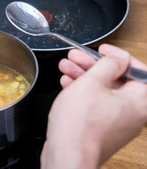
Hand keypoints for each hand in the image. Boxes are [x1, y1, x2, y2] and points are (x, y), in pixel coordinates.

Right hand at [41, 44, 146, 168]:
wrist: (66, 155)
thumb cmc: (79, 125)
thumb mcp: (92, 82)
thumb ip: (107, 64)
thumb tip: (116, 58)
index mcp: (139, 102)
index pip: (137, 70)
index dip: (118, 56)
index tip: (103, 50)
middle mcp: (132, 114)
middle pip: (116, 80)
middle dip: (93, 65)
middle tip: (76, 57)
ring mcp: (116, 123)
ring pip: (103, 92)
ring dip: (84, 76)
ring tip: (66, 67)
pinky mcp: (101, 129)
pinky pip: (95, 105)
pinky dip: (82, 92)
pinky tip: (67, 83)